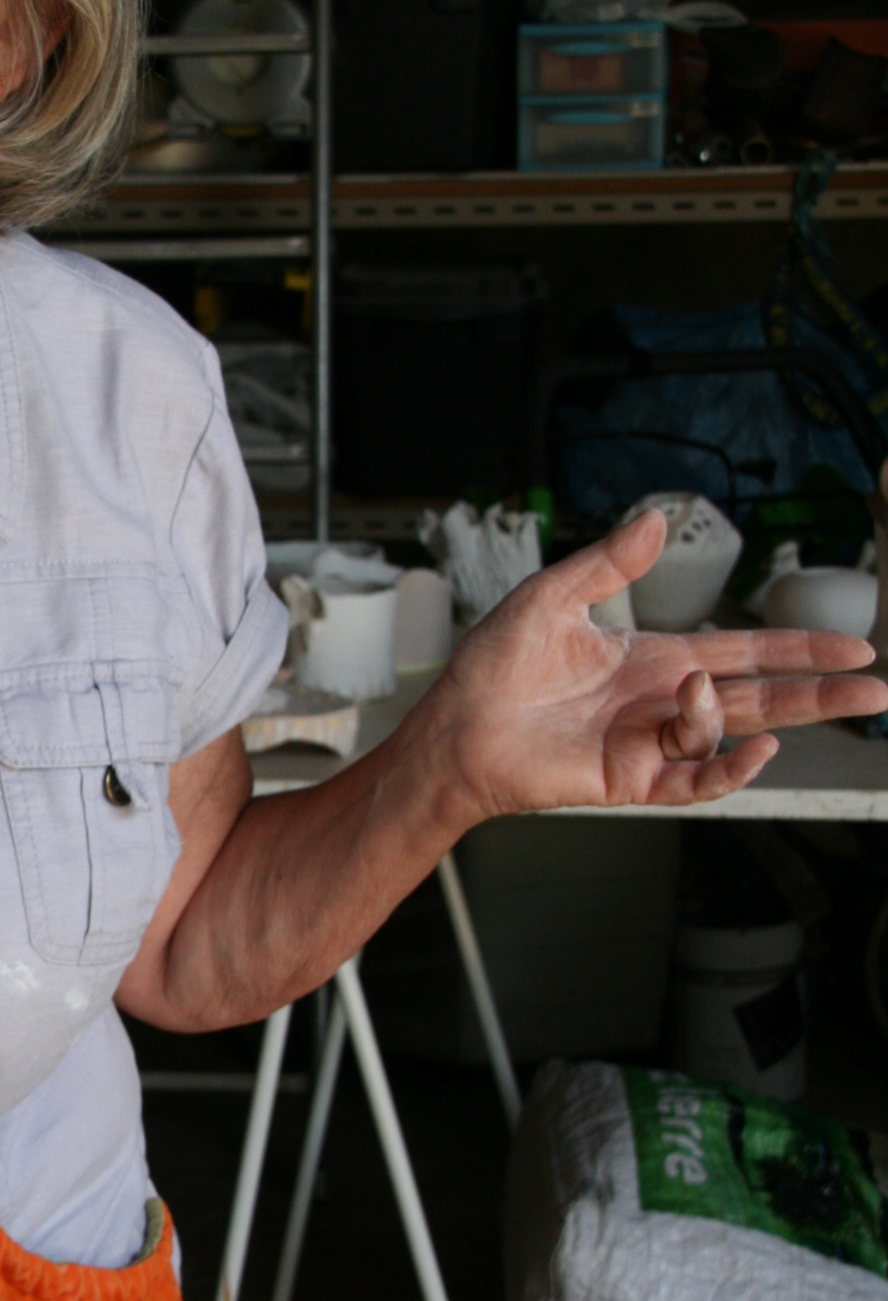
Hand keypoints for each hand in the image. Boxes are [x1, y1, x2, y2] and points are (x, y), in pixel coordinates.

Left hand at [425, 507, 887, 816]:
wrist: (455, 728)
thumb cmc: (492, 667)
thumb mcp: (551, 597)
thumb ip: (609, 562)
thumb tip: (655, 517)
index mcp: (654, 657)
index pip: (745, 651)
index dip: (799, 648)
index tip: (853, 646)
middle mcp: (662, 702)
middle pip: (762, 697)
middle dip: (821, 695)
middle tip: (877, 689)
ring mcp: (652, 744)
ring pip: (727, 733)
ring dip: (727, 714)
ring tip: (694, 693)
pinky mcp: (633, 781)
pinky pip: (700, 782)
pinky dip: (732, 770)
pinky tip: (754, 751)